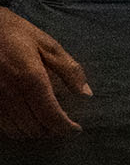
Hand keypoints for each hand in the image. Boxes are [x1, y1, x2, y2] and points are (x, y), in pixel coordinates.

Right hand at [0, 10, 87, 137]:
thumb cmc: (15, 33)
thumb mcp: (48, 45)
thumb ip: (69, 70)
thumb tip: (86, 94)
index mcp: (30, 78)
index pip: (50, 116)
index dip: (65, 128)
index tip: (76, 129)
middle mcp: (9, 92)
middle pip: (34, 127)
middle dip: (51, 131)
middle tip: (61, 125)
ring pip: (16, 130)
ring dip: (33, 132)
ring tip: (45, 125)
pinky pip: (0, 125)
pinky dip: (14, 128)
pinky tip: (23, 121)